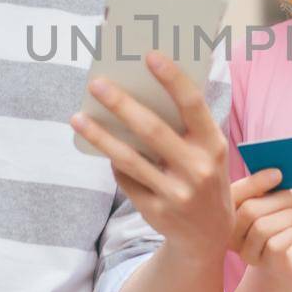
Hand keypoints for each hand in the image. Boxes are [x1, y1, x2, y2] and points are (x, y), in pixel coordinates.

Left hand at [70, 51, 232, 263]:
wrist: (209, 236)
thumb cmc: (204, 177)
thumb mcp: (209, 152)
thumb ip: (187, 126)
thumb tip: (142, 90)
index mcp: (214, 145)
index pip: (192, 105)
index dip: (172, 79)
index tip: (150, 56)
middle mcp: (197, 169)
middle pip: (152, 130)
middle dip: (121, 104)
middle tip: (97, 83)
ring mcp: (175, 193)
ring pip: (128, 158)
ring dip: (99, 135)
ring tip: (78, 117)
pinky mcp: (155, 211)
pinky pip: (125, 179)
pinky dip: (114, 163)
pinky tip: (104, 150)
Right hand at [232, 169, 291, 282]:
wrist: (289, 263)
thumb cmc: (282, 227)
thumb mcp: (273, 206)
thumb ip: (269, 191)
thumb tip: (276, 173)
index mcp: (229, 214)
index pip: (233, 194)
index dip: (255, 182)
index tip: (279, 174)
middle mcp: (231, 235)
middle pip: (249, 210)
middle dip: (280, 199)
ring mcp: (245, 252)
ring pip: (262, 227)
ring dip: (290, 215)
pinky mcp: (263, 265)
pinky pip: (275, 245)